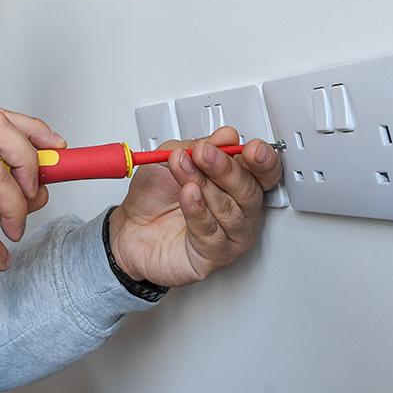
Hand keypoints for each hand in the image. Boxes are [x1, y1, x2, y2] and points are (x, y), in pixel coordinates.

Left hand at [109, 127, 282, 287]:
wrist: (128, 228)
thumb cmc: (154, 196)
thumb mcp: (171, 158)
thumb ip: (197, 146)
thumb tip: (225, 137)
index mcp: (236, 182)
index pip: (263, 172)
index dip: (262, 160)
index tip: (251, 148)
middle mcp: (239, 209)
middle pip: (249, 190)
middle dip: (225, 168)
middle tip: (203, 153)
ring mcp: (229, 234)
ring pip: (231, 212)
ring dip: (206, 186)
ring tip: (184, 172)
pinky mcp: (214, 256)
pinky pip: (213, 234)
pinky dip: (199, 212)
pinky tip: (189, 196)